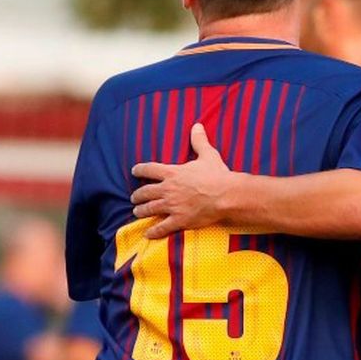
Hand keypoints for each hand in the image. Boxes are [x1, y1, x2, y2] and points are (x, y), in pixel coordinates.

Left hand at [131, 124, 232, 238]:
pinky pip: (162, 227)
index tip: (134, 171)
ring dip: (141, 211)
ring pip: (150, 209)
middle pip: (146, 192)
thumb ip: (199, 141)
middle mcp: (168, 189)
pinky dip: (153, 231)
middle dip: (138, 195)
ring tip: (137, 212)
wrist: (226, 195)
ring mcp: (172, 206)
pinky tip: (147, 234)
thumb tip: (197, 126)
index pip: (149, 169)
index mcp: (172, 173)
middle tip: (134, 197)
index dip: (140, 170)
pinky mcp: (179, 220)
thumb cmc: (217, 175)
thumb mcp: (208, 155)